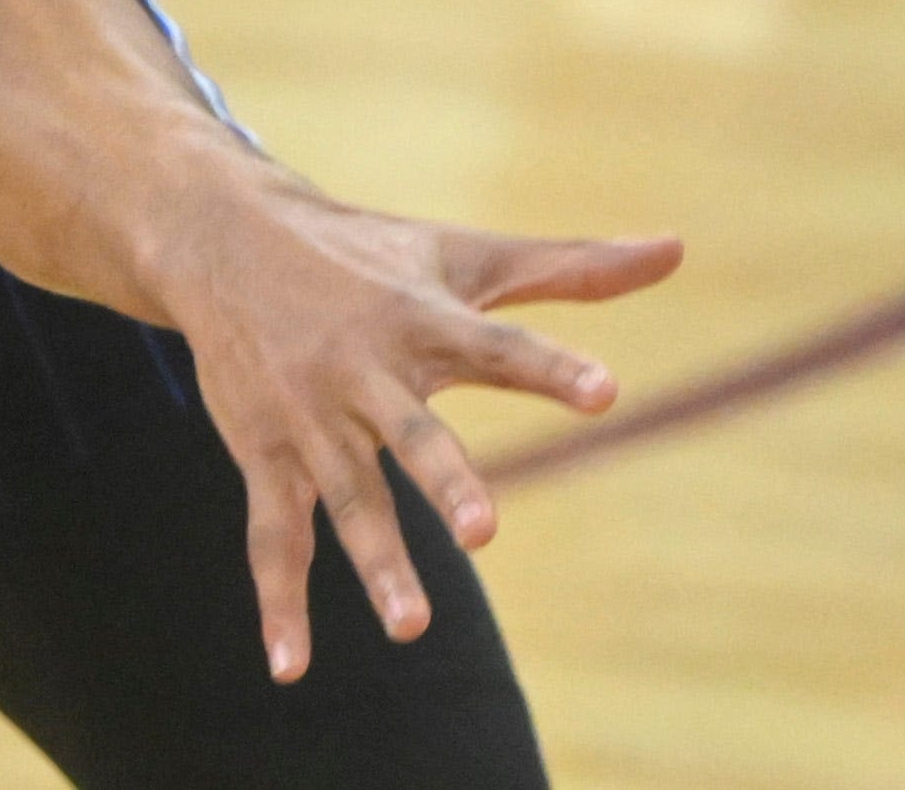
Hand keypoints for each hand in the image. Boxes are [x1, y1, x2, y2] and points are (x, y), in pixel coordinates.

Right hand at [148, 175, 679, 681]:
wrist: (225, 238)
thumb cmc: (370, 253)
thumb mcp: (467, 256)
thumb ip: (572, 268)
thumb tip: (678, 250)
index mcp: (422, 318)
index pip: (498, 346)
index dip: (551, 370)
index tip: (605, 394)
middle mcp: (366, 370)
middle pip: (412, 433)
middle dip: (445, 482)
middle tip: (484, 532)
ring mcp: (311, 417)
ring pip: (348, 496)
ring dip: (377, 561)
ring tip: (413, 628)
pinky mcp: (266, 453)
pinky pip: (273, 536)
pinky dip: (278, 602)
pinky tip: (291, 666)